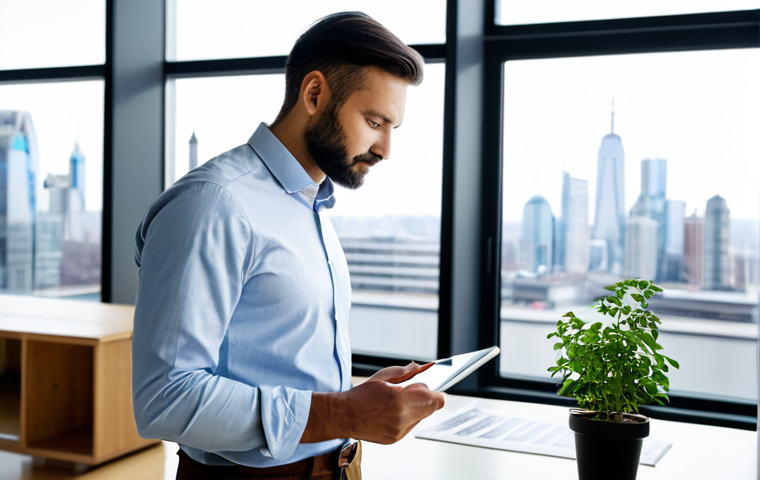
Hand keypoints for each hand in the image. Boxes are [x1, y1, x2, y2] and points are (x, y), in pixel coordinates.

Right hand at [301, 362, 444, 444]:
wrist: (343, 416)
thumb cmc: (360, 396)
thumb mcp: (382, 377)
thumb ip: (405, 372)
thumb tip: (420, 367)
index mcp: (400, 401)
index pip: (435, 400)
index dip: (433, 392)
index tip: (426, 387)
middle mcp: (402, 419)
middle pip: (429, 409)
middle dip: (423, 399)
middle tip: (407, 392)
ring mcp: (399, 432)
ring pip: (420, 417)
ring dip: (414, 409)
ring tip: (395, 402)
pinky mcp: (395, 439)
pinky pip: (409, 426)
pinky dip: (405, 417)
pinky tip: (390, 412)